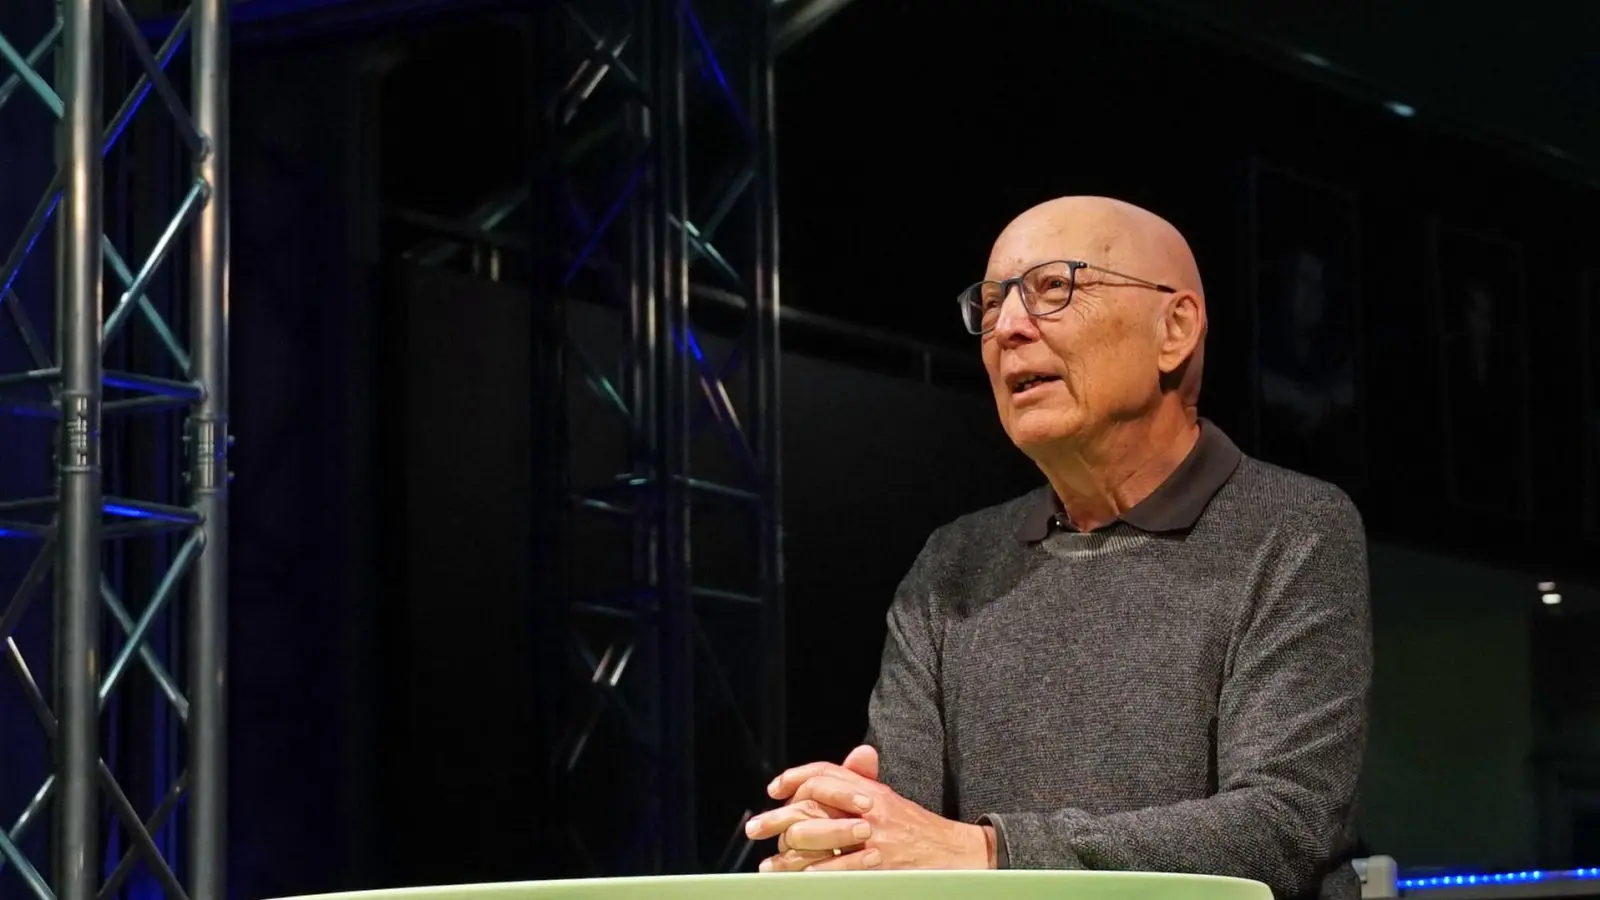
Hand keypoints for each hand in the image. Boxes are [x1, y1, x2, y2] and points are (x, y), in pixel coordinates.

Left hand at [749, 751, 994, 871]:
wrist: (957, 854)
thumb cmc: (918, 830)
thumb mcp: (890, 801)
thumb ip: (862, 784)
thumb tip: (839, 769)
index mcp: (871, 790)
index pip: (826, 773)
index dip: (796, 776)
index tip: (774, 788)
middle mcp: (870, 808)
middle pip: (813, 804)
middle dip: (779, 817)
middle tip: (756, 829)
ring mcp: (875, 837)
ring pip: (820, 837)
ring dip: (790, 852)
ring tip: (771, 864)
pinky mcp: (881, 864)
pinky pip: (841, 869)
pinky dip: (818, 874)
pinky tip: (801, 879)